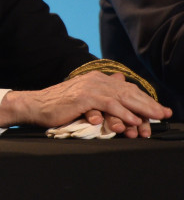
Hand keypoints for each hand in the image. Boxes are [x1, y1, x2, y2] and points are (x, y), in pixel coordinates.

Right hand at [1, 72, 170, 137]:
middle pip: (128, 92)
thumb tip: (120, 81)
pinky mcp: (85, 97)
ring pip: (122, 98)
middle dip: (148, 104)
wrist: (35, 106)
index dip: (144, 99)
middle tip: (164, 114)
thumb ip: (101, 92)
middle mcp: (96, 80)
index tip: (159, 109)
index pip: (126, 88)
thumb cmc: (58, 105)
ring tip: (154, 118)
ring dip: (141, 109)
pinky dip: (123, 113)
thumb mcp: (82, 97)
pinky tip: (133, 120)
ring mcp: (90, 87)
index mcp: (96, 79)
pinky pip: (109, 105)